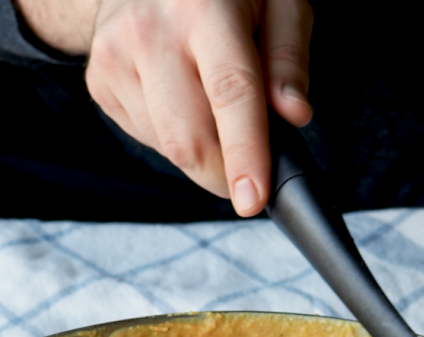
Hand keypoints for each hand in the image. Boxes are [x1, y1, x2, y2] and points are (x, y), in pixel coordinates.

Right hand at [85, 0, 313, 214]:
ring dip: (200, 149)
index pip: (230, 94)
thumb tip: (294, 114)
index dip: (244, 153)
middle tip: (247, 168)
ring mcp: (116, 57)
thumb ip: (289, 57)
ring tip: (207, 101)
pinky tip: (179, 97)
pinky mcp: (99, 80)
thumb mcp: (277, 2)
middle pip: (190, 140)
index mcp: (203, 8)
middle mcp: (150, 31)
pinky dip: (173, 135)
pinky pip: (147, 138)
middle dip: (224, 172)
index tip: (252, 199)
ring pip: (169, 148)